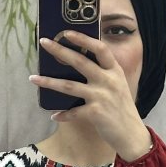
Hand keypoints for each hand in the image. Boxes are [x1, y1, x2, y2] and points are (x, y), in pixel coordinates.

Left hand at [30, 31, 150, 160]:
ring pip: (69, 86)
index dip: (83, 38)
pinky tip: (54, 115)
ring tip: (34, 78)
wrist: (131, 134)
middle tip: (43, 42)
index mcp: (114, 71)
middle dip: (59, 51)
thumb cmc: (122, 109)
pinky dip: (63, 114)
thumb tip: (79, 64)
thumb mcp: (118, 85)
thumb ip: (104, 74)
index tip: (66, 32)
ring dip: (49, 82)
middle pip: (80, 61)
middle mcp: (108, 80)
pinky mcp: (95, 113)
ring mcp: (101, 96)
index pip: (99, 48)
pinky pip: (73, 112)